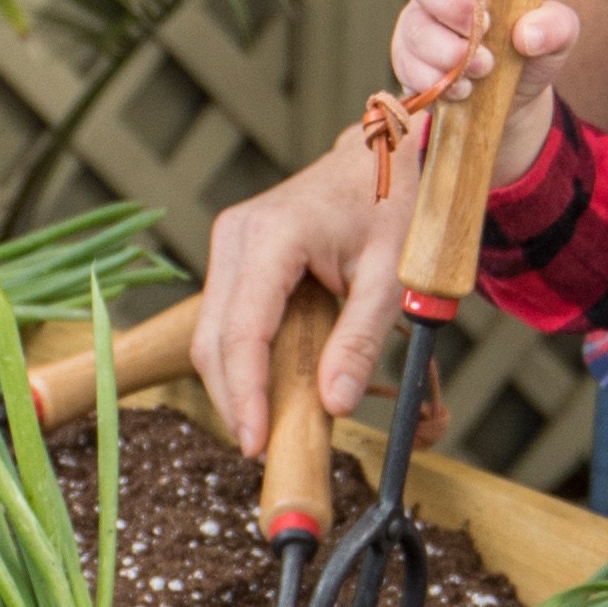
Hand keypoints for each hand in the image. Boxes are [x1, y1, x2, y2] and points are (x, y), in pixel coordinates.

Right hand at [197, 136, 418, 451]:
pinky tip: (268, 389)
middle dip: (233, 399)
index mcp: (275, 236)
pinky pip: (225, 320)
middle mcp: (238, 235)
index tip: (256, 445)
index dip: (245, 395)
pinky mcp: (235, 255)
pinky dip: (241, 360)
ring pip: (211, 333)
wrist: (388, 158)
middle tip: (263, 448)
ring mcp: (230, 242)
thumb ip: (362, 340)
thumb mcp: (393, 276)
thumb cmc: (396, 207)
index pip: (243, 332)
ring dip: (234, 384)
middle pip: (213, 339)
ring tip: (268, 425)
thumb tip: (334, 404)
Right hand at [391, 0, 580, 192]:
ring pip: (415, 28)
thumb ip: (556, 25)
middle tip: (484, 29)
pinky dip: (434, 80)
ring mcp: (420, 25)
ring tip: (482, 69)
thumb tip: (527, 33)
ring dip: (447, 51)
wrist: (516, 100)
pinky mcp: (409, 62)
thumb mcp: (559, 35)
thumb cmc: (533, 49)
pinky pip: (407, 66)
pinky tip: (461, 90)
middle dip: (452, 7)